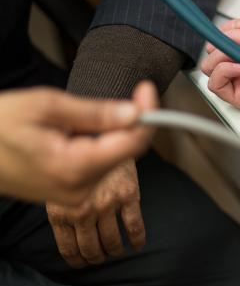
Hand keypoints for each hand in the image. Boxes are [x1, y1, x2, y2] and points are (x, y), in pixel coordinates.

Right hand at [0, 81, 156, 204]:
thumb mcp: (45, 106)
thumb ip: (95, 112)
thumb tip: (134, 113)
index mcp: (74, 168)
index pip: (132, 143)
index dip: (147, 114)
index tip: (147, 89)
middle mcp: (79, 189)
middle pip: (125, 151)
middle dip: (126, 122)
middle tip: (115, 97)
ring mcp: (75, 196)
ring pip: (113, 157)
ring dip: (108, 133)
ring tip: (71, 119)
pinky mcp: (71, 194)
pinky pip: (97, 165)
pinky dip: (96, 145)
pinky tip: (71, 133)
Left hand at [46, 159, 144, 266]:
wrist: (99, 133)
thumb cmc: (75, 157)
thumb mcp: (58, 184)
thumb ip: (63, 207)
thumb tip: (70, 231)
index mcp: (61, 210)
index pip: (68, 247)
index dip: (76, 258)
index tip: (81, 261)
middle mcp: (83, 211)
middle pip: (90, 247)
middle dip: (95, 256)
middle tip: (100, 257)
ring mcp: (106, 204)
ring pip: (112, 240)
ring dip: (114, 250)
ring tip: (115, 251)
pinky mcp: (128, 195)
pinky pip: (134, 225)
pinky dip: (137, 239)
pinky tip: (137, 244)